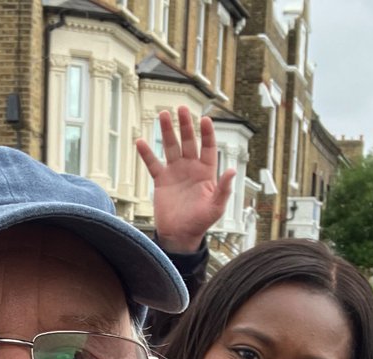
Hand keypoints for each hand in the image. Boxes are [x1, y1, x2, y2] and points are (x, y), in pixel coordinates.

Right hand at [136, 107, 234, 254]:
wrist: (180, 236)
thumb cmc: (201, 222)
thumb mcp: (216, 208)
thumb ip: (224, 189)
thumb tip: (231, 170)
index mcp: (206, 172)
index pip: (208, 147)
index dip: (207, 133)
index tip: (205, 119)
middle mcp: (191, 168)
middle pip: (188, 141)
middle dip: (186, 125)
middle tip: (182, 108)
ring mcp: (175, 173)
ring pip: (171, 147)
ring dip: (167, 131)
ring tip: (163, 114)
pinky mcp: (161, 181)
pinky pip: (153, 163)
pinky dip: (146, 153)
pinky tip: (141, 142)